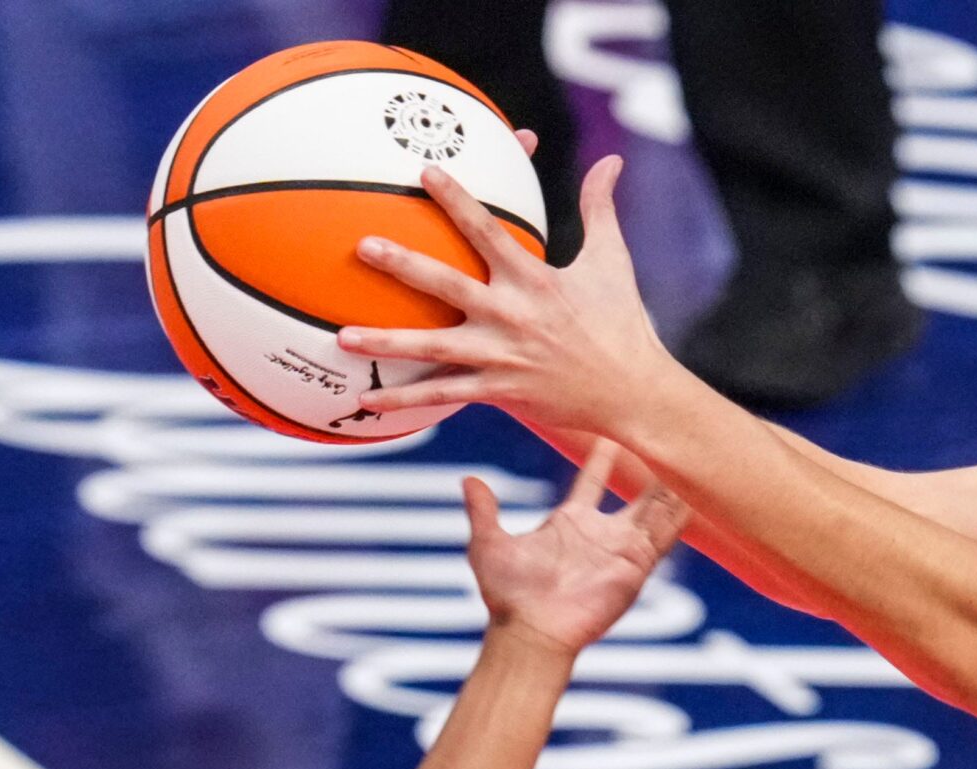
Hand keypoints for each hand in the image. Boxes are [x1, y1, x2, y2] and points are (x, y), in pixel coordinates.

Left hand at [339, 156, 674, 435]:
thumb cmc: (623, 325)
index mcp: (534, 280)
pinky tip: (367, 401)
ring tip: (343, 336)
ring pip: (433, 348)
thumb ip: (600, 207)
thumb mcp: (613, 261)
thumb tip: (611, 159)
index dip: (456, 200)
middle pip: (448, 285)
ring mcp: (501, 358)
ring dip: (387, 342)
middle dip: (404, 265)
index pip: (487, 232)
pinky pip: (443, 396)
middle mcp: (512, 317)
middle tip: (362, 246)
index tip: (424, 173)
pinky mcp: (499, 393)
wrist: (632, 393)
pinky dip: (405, 401)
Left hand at [465, 441, 687, 655]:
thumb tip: (469, 481)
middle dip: (650, 463)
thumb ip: (484, 511)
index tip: (612, 426)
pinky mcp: (637, 565)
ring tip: (694, 449)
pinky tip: (700, 488)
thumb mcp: (488, 544)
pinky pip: (665, 533)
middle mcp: (601, 533)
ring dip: (674, 481)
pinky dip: (683, 511)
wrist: (530, 631)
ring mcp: (622, 548)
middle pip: (634, 489)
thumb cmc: (508, 596)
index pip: (593, 479)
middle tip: (666, 431)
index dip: (603, 455)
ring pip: (657, 506)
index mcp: (570, 522)